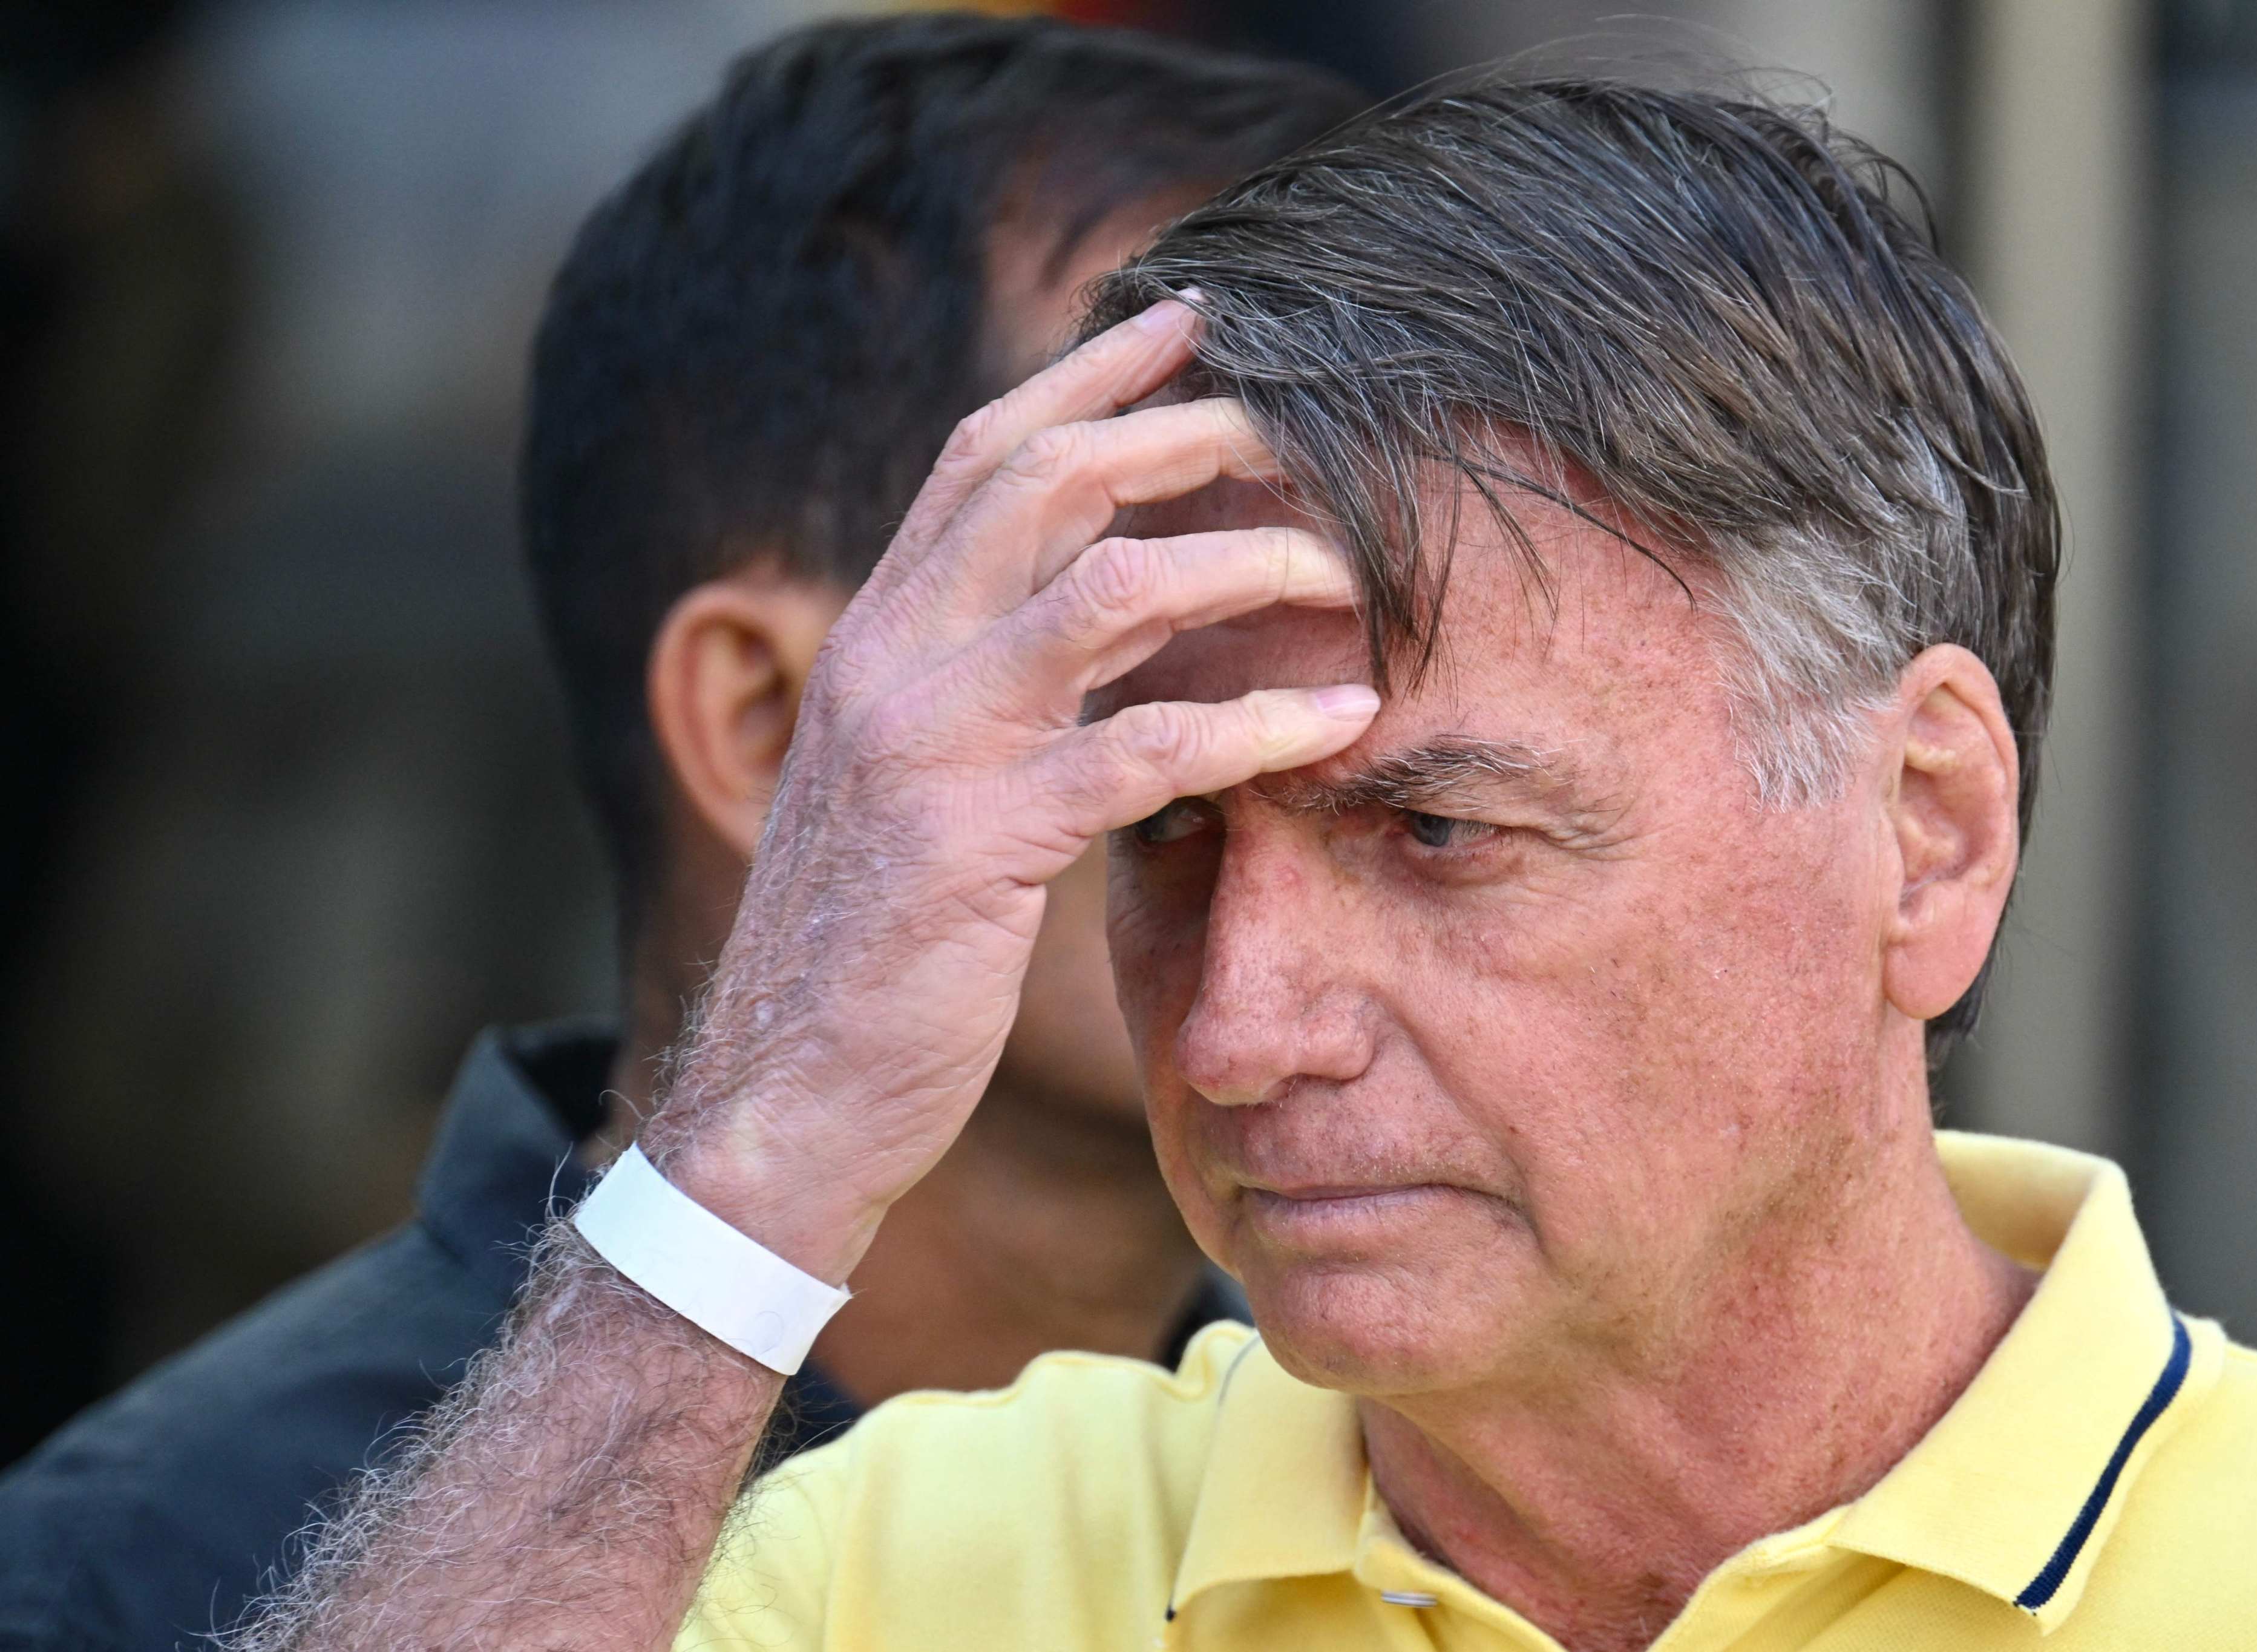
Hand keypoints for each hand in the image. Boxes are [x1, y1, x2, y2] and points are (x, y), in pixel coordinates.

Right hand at [643, 298, 1374, 1284]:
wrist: (778, 1095)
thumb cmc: (870, 947)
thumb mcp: (913, 785)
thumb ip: (986, 690)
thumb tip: (1105, 623)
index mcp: (878, 638)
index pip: (983, 456)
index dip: (1088, 377)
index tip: (1189, 320)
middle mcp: (890, 662)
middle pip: (1047, 480)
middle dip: (1184, 430)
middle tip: (1302, 416)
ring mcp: (927, 746)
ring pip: (1105, 589)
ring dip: (1243, 560)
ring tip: (1349, 564)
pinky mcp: (976, 846)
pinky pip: (1141, 752)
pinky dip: (1256, 725)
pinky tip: (1345, 720)